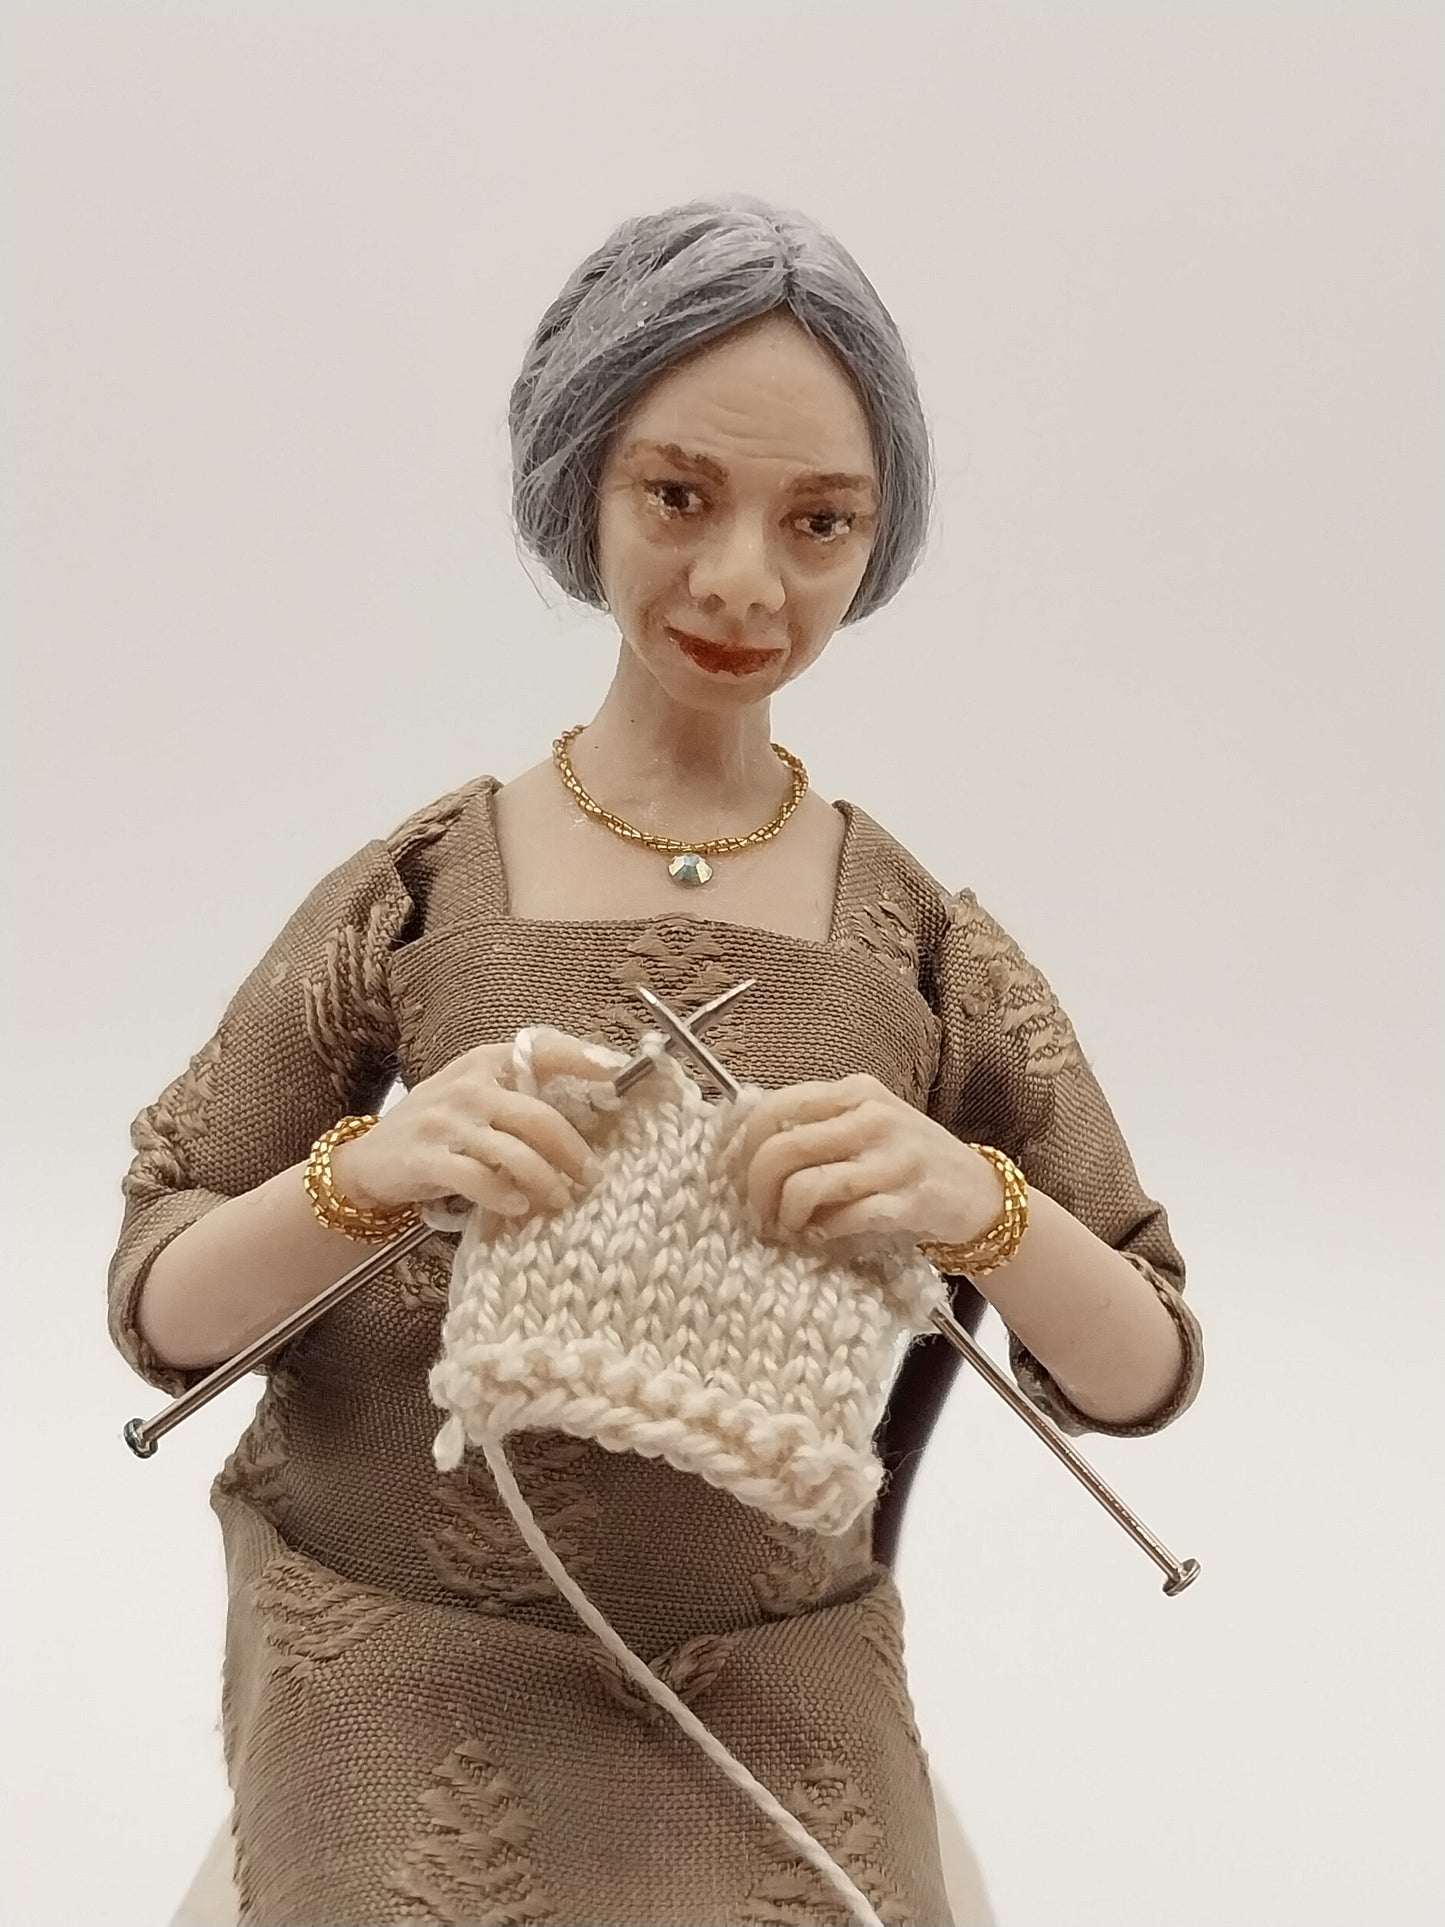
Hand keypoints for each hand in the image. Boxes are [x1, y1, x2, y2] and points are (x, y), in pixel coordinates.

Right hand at [330, 1028, 616, 1221]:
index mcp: (486, 1062)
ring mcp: (446, 1123)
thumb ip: (521, 1096)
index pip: (543, 1050)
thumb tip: (592, 1110)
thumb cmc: (436, 1129)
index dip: (585, 1059)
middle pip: (539, 1116)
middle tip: (593, 1176)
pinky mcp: (427, 1159)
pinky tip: (518, 1209)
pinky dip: (504, 1196)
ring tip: (561, 1200)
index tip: (620, 1073)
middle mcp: (469, 1087)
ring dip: (547, 1181)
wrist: (366, 1162)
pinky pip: (479, 1179)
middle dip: (574, 1150)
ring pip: (515, 1152)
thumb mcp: (476, 1097)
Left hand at [725, 1073, 1001, 1250]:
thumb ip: (815, 1127)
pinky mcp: (909, 1202)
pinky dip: (823, 1233)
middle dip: (756, 1190)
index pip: (776, 1107)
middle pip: (783, 1148)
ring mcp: (893, 1160)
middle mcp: (873, 1118)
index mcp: (855, 1092)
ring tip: (786, 1230)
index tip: (734, 1176)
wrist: (977, 1193)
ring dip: (785, 1216)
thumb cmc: (906, 1160)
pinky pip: (845, 1218)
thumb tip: (742, 1150)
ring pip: (807, 1185)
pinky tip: (821, 1237)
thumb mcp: (863, 1124)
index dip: (742, 1146)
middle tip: (756, 1215)